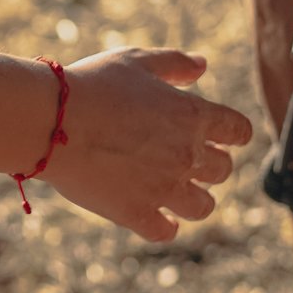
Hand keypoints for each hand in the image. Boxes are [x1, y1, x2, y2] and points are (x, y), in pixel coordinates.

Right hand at [34, 48, 252, 240]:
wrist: (53, 120)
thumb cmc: (93, 84)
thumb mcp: (136, 60)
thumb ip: (175, 63)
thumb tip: (204, 65)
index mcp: (192, 115)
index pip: (239, 130)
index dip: (234, 133)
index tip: (225, 136)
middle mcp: (186, 155)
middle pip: (223, 170)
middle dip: (211, 164)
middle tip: (188, 159)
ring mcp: (164, 188)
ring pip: (203, 207)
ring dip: (194, 199)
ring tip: (176, 191)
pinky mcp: (137, 213)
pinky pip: (166, 231)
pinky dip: (165, 225)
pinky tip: (157, 217)